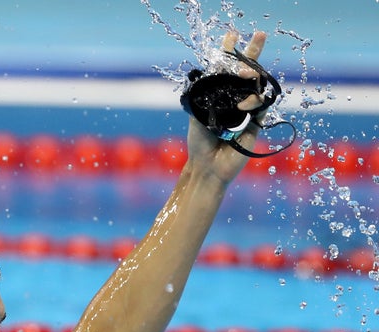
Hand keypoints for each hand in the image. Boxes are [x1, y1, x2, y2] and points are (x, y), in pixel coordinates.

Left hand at [186, 30, 266, 184]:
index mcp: (218, 95)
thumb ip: (208, 97)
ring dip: (252, 78)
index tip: (233, 35)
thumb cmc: (200, 143)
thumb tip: (217, 75)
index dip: (230, 52)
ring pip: (256, 85)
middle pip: (247, 72)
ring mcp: (247, 110)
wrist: (209, 167)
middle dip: (253, 52)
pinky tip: (245, 104)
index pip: (225, 69)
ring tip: (247, 76)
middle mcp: (233, 100)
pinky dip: (254, 100)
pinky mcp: (257, 121)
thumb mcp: (198, 116)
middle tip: (259, 35)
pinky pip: (262, 104)